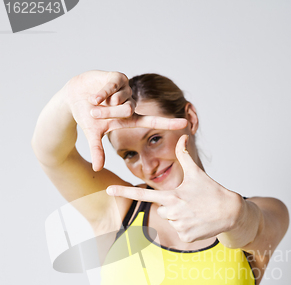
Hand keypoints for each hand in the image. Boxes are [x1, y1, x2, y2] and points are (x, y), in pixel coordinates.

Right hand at [65, 71, 186, 170]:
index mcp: (129, 118)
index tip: (184, 124)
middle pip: (127, 110)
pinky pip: (112, 87)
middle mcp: (131, 103)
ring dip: (103, 105)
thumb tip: (97, 169)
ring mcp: (125, 89)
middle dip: (108, 113)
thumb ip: (97, 150)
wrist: (74, 97)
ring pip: (120, 100)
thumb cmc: (86, 117)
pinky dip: (101, 94)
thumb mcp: (93, 134)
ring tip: (93, 103)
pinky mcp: (117, 77)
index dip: (168, 123)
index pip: (152, 121)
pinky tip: (93, 97)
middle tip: (94, 113)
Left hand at [106, 135, 243, 242]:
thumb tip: (182, 136)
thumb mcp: (197, 173)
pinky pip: (180, 232)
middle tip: (189, 203)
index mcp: (172, 196)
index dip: (125, 191)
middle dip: (172, 207)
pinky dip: (188, 228)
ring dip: (180, 217)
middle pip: (161, 210)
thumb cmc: (212, 191)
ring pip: (171, 221)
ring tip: (196, 212)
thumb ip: (184, 156)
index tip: (108, 190)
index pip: (143, 194)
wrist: (230, 212)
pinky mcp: (185, 237)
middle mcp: (172, 212)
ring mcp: (179, 226)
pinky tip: (199, 222)